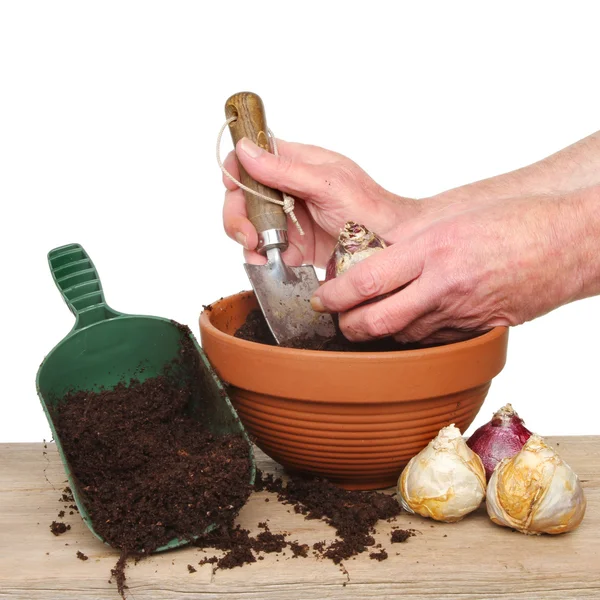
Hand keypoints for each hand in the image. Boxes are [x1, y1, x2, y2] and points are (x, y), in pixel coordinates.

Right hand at [222, 138, 421, 265]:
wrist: (391, 246)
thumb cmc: (369, 208)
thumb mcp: (327, 183)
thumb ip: (285, 170)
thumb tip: (246, 149)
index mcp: (297, 164)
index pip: (252, 158)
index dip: (236, 171)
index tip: (233, 188)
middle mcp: (289, 190)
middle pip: (244, 197)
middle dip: (237, 215)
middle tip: (247, 235)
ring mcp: (290, 220)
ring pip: (251, 226)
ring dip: (248, 241)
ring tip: (260, 254)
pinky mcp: (295, 246)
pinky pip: (267, 252)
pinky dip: (262, 260)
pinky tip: (268, 265)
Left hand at [312, 194, 584, 343]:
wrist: (567, 243)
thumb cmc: (512, 222)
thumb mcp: (449, 222)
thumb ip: (408, 247)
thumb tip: (371, 267)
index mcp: (432, 250)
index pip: (366, 281)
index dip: (333, 295)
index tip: (321, 298)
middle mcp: (442, 286)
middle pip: (375, 323)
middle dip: (346, 326)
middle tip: (337, 318)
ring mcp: (460, 313)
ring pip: (400, 337)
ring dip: (378, 332)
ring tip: (368, 318)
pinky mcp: (476, 330)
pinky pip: (432, 341)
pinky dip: (412, 336)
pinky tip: (409, 323)